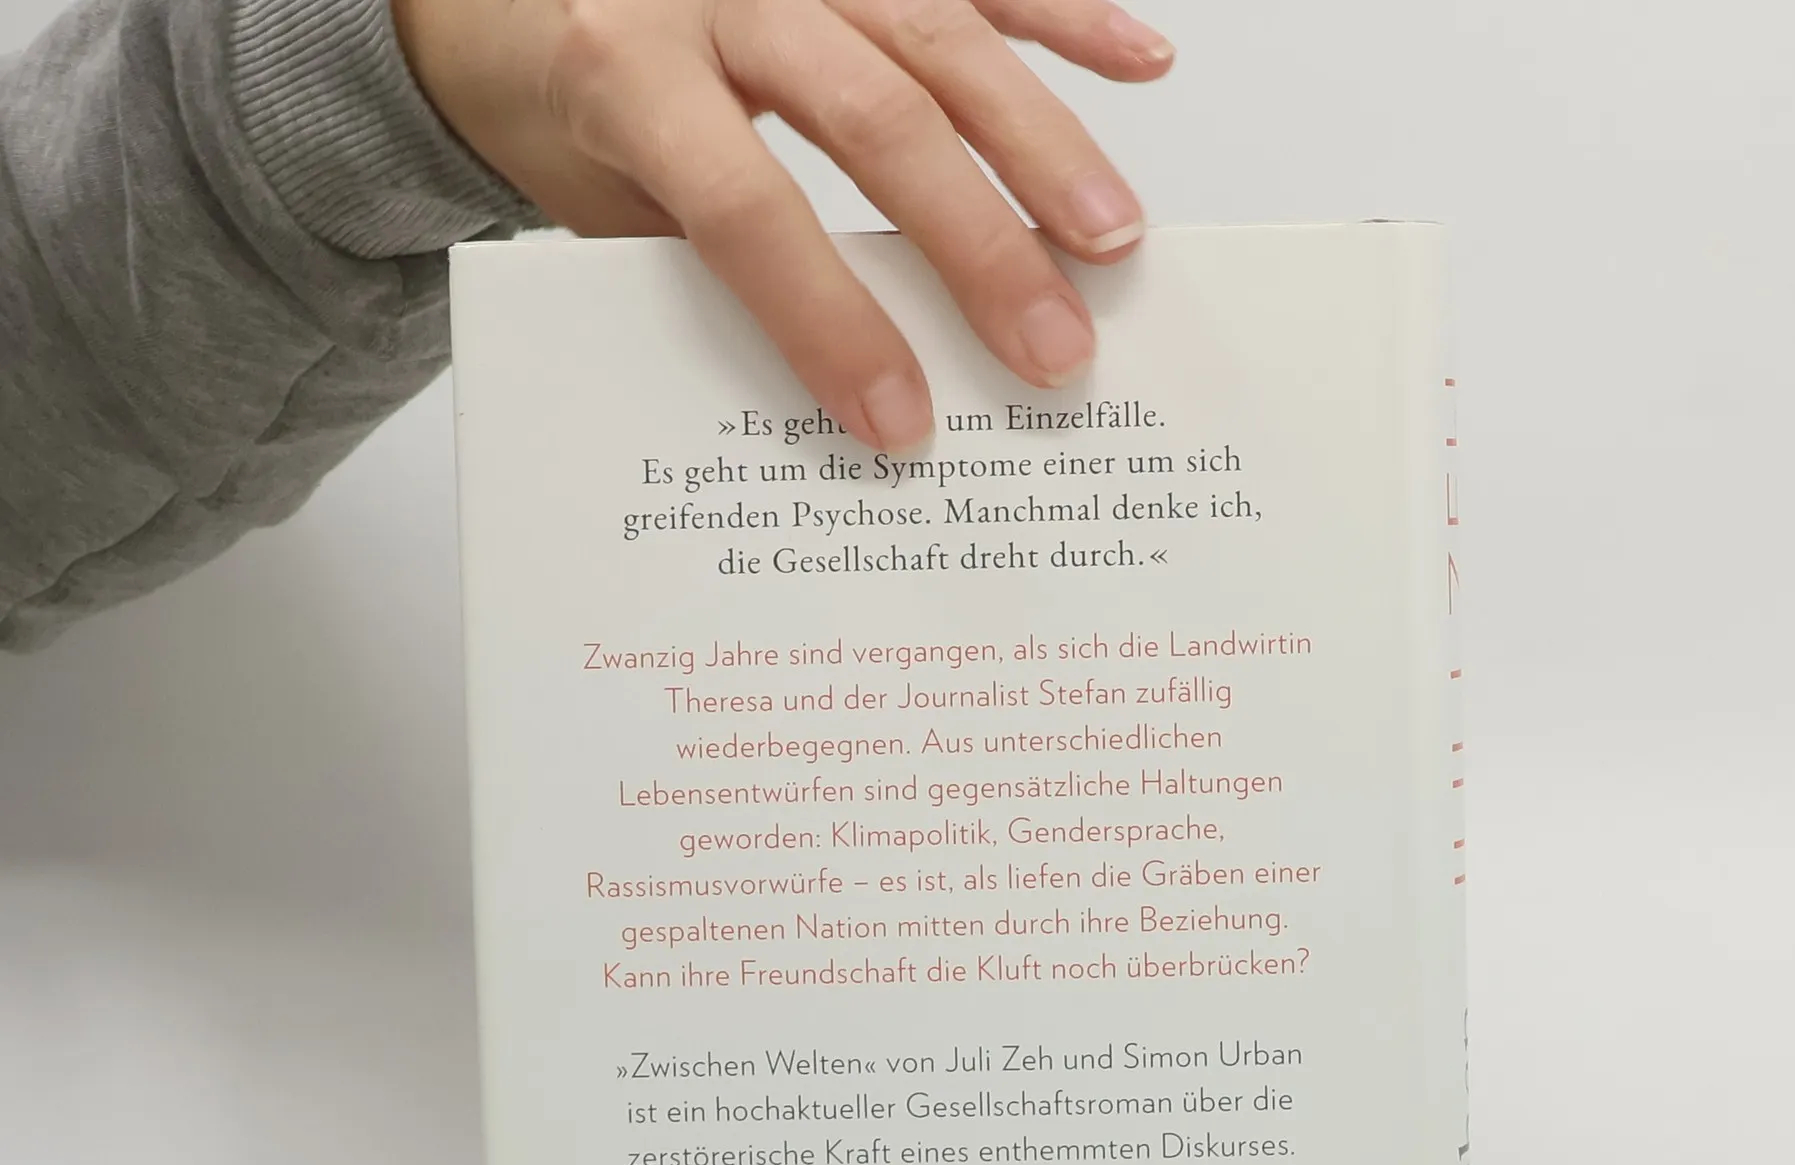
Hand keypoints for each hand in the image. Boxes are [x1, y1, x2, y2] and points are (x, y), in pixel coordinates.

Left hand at [391, 0, 1172, 449]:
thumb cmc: (576, 117)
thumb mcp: (606, 211)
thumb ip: (717, 270)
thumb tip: (852, 382)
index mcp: (630, 70)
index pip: (748, 205)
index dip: (828, 318)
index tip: (900, 418)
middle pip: (873, 116)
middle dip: (976, 243)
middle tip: (1052, 348)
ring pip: (942, 35)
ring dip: (1041, 143)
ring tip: (1110, 238)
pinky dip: (1063, 17)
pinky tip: (1140, 62)